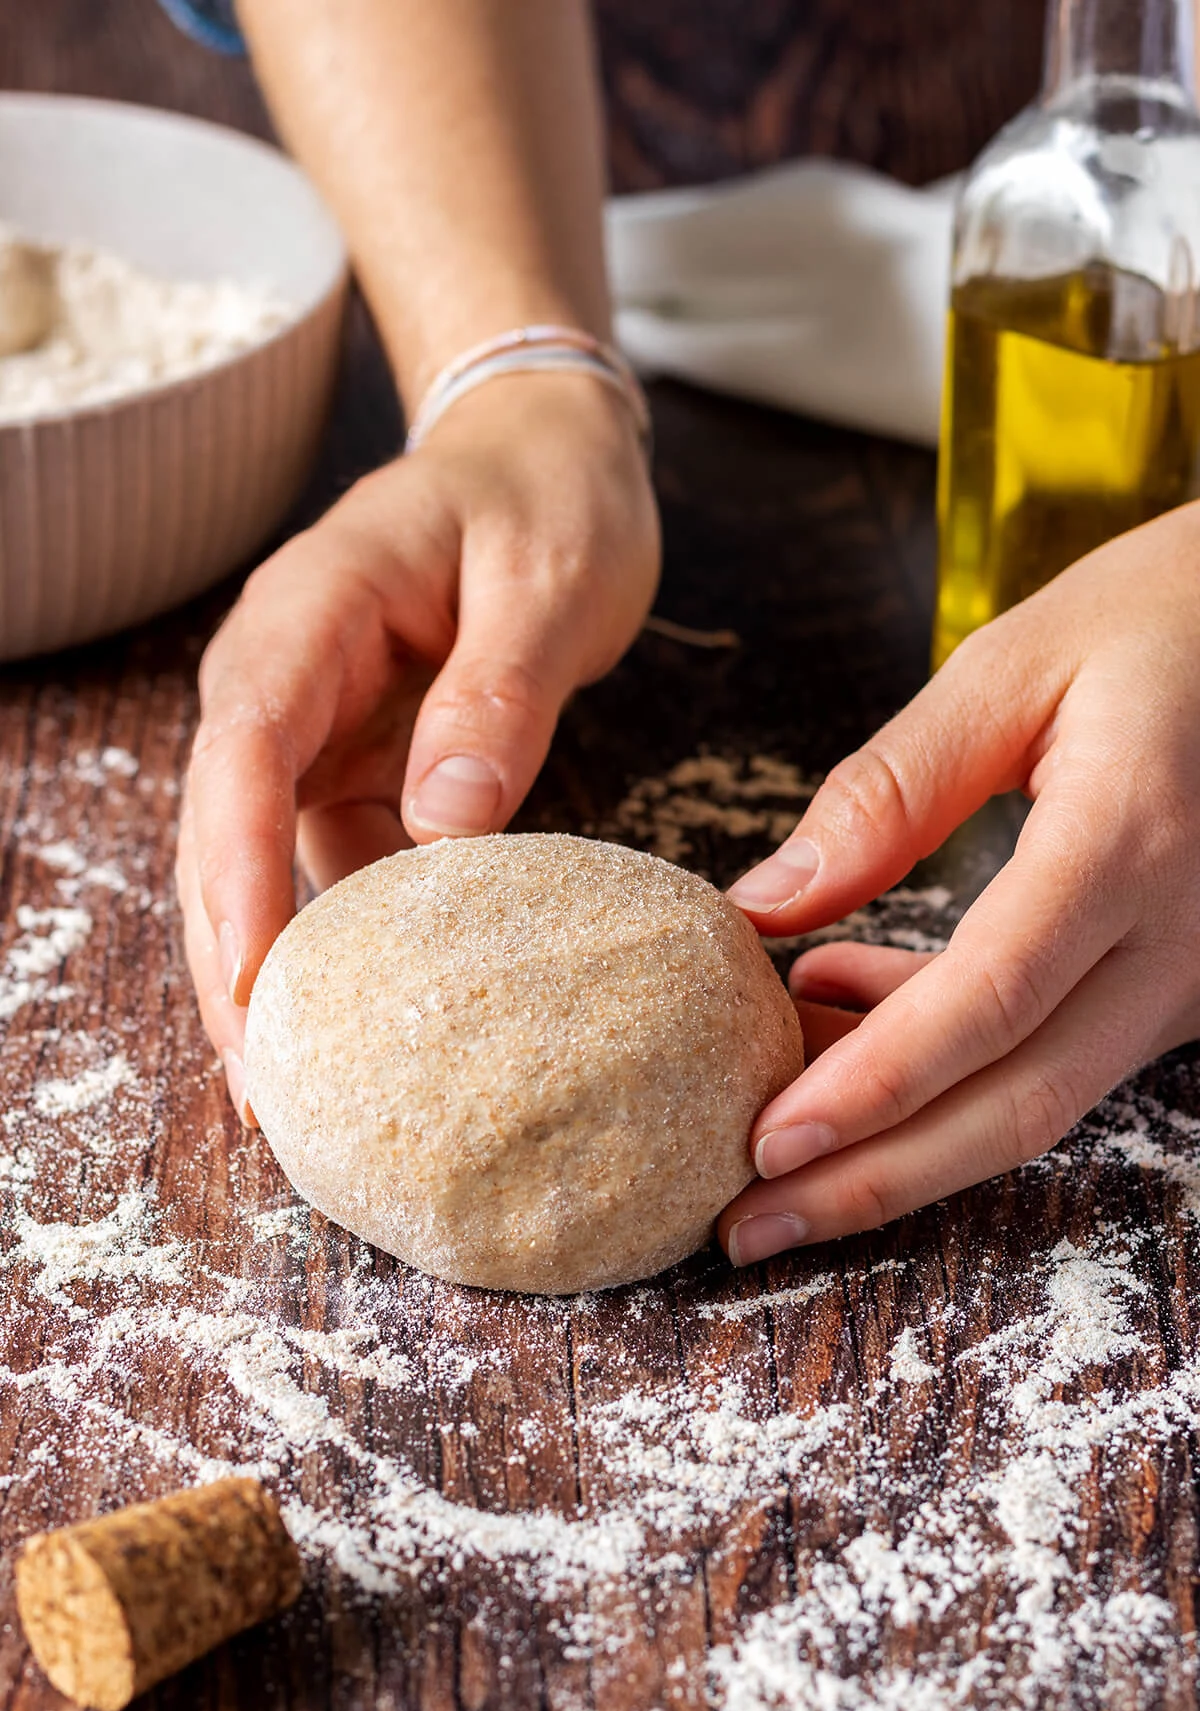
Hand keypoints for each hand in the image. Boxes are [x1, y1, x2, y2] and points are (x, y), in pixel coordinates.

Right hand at [177, 374, 659, 1117]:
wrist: (546, 452)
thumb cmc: (548, 497)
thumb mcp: (548, 581)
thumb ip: (500, 695)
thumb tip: (447, 829)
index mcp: (316, 607)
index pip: (246, 744)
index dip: (235, 868)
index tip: (255, 979)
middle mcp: (288, 673)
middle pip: (223, 825)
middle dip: (234, 955)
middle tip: (265, 1087)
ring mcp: (315, 724)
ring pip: (266, 860)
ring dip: (281, 969)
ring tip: (309, 1091)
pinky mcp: (355, 764)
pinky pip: (334, 863)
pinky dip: (349, 943)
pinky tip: (380, 1023)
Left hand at [717, 501, 1199, 1266]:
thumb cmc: (1157, 621)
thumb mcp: (1011, 667)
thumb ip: (889, 789)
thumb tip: (769, 903)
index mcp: (1131, 844)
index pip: (990, 1001)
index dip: (875, 1086)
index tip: (767, 1141)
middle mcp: (1177, 938)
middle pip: (1017, 1100)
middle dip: (875, 1179)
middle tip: (749, 1225)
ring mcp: (1185, 973)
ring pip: (1036, 1098)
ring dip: (901, 1136)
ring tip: (772, 1137)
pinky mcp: (1167, 979)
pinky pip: (1052, 1052)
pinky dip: (942, 1060)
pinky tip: (843, 1000)